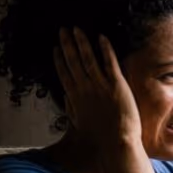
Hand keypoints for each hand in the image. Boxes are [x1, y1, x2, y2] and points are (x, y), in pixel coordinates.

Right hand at [54, 28, 140, 145]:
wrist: (116, 143)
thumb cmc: (99, 137)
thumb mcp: (78, 122)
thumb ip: (71, 107)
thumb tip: (65, 94)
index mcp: (75, 98)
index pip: (64, 73)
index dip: (59, 59)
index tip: (56, 47)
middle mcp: (84, 89)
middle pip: (72, 62)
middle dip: (67, 44)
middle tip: (63, 30)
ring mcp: (100, 86)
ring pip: (88, 59)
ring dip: (82, 42)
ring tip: (77, 28)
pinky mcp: (116, 85)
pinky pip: (109, 62)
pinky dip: (104, 48)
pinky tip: (101, 37)